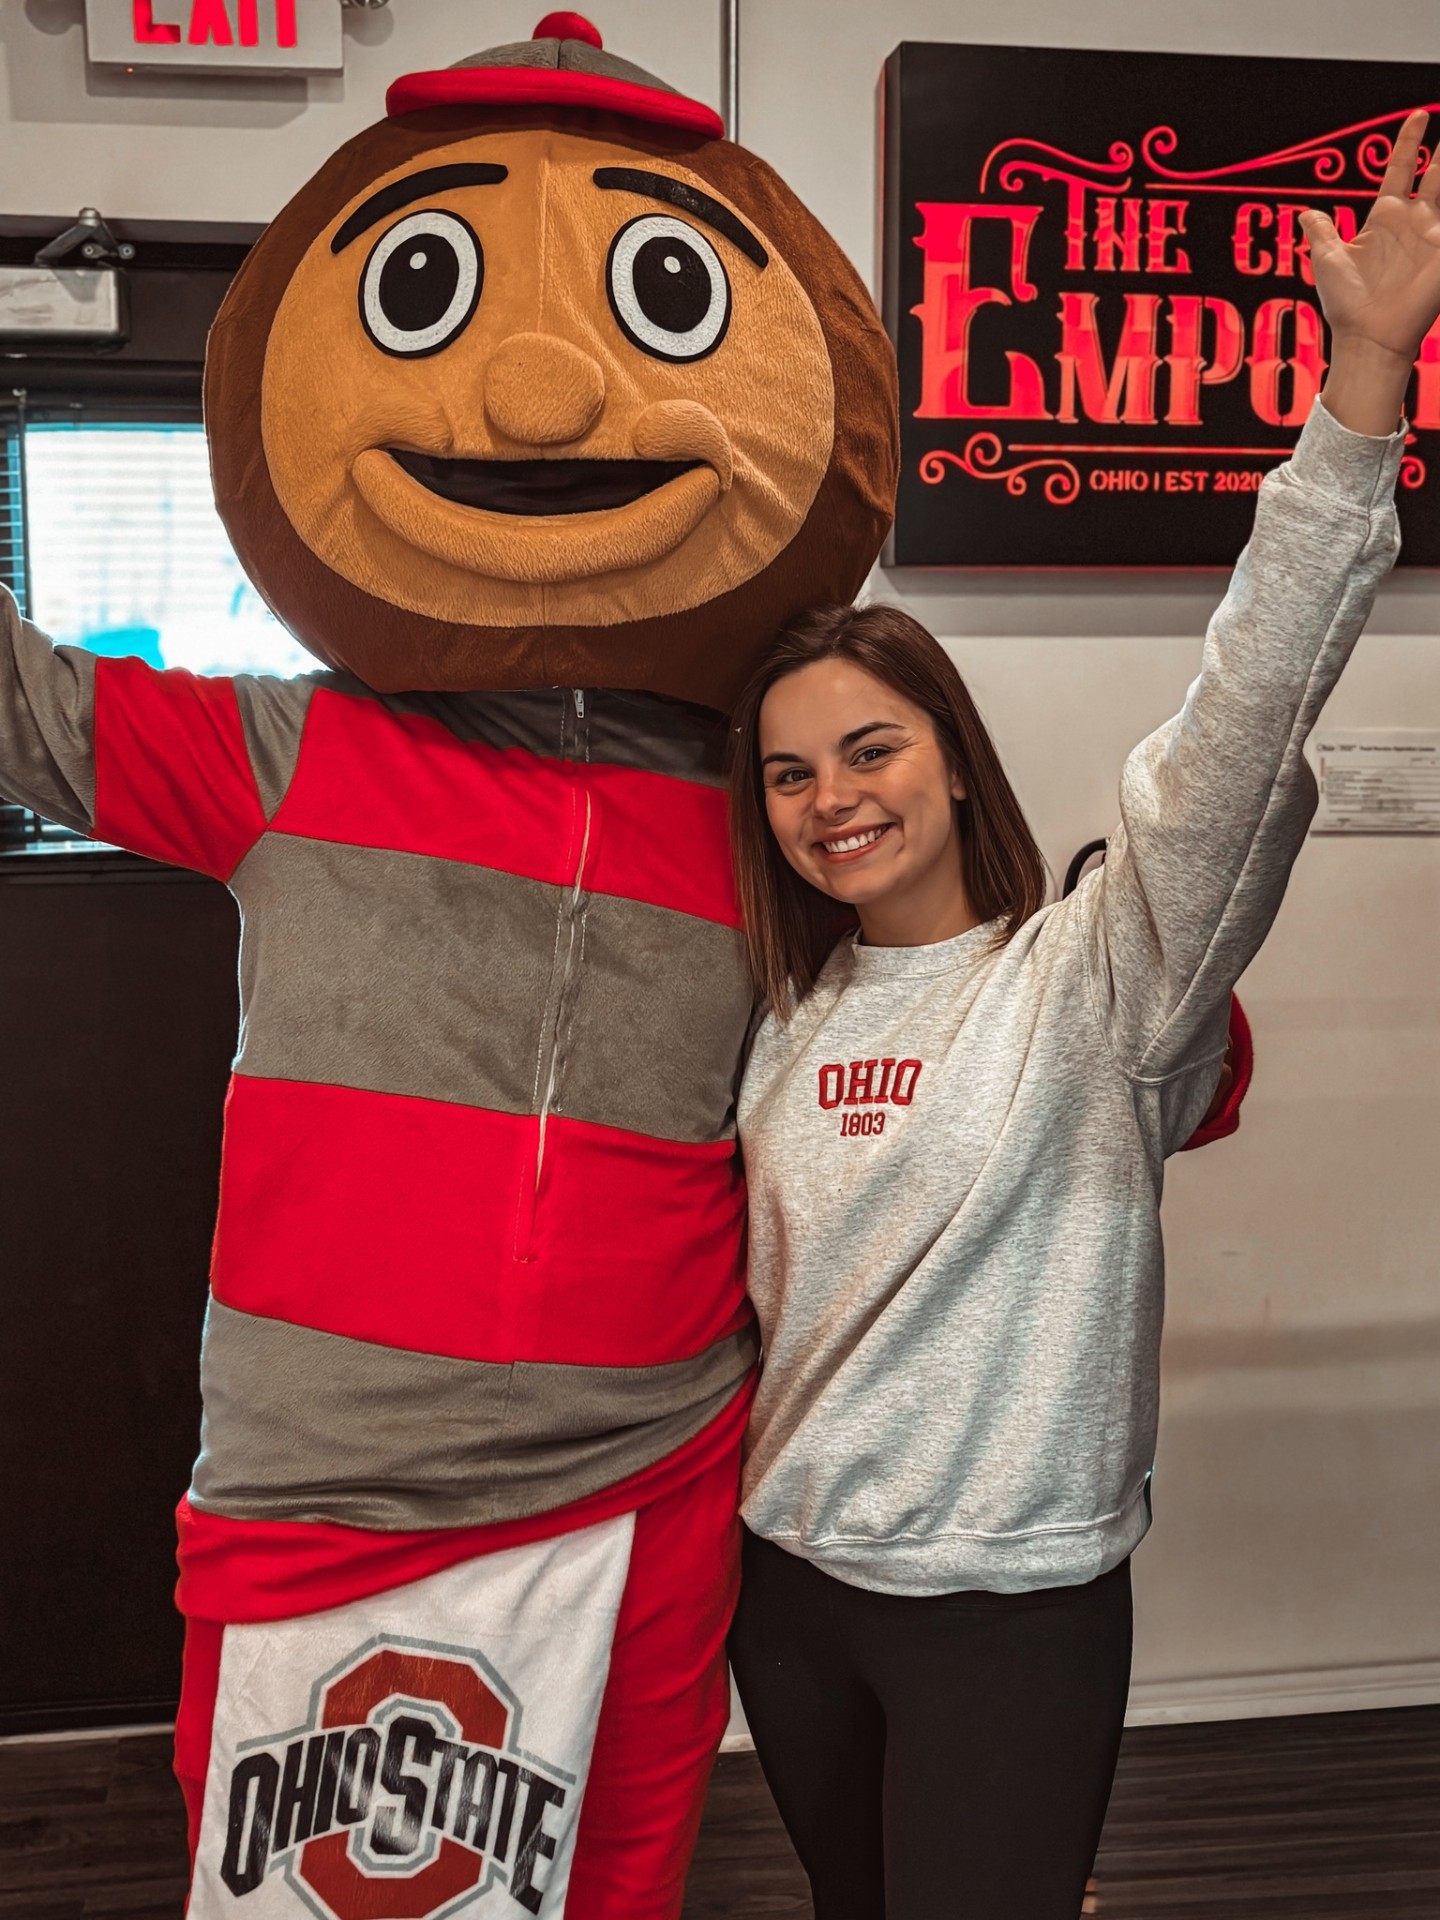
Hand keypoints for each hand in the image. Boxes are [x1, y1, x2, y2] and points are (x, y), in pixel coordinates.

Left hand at [1302, 110, 1439, 433]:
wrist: (1367, 337)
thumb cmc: (1347, 304)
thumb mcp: (1327, 260)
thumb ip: (1321, 232)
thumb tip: (1305, 213)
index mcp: (1385, 219)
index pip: (1400, 168)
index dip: (1409, 142)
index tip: (1418, 116)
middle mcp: (1412, 223)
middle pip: (1436, 175)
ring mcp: (1432, 237)